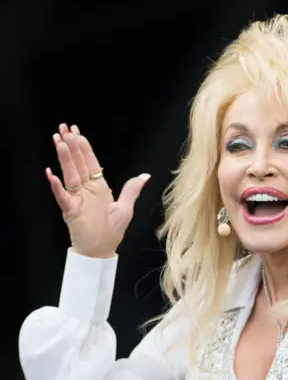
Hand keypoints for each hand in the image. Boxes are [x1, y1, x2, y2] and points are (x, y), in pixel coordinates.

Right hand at [46, 123, 150, 257]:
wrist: (101, 252)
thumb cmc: (112, 232)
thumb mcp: (125, 208)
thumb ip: (131, 190)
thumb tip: (144, 176)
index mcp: (99, 187)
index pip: (89, 162)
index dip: (83, 146)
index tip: (76, 131)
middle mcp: (86, 189)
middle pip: (77, 163)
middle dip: (70, 145)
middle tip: (62, 128)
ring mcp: (77, 198)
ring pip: (69, 174)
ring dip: (64, 158)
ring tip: (58, 142)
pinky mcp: (70, 210)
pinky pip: (62, 196)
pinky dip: (57, 186)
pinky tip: (51, 174)